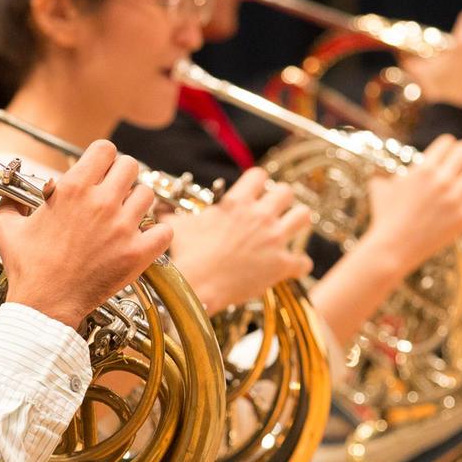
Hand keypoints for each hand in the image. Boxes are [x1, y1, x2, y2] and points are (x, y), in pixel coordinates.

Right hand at [0, 141, 172, 329]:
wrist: (45, 305)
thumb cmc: (28, 268)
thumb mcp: (6, 227)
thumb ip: (9, 203)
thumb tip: (10, 196)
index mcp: (73, 189)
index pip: (104, 149)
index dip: (103, 157)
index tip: (100, 169)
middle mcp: (101, 203)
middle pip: (130, 166)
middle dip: (122, 175)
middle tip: (115, 190)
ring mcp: (122, 228)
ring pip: (147, 194)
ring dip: (138, 202)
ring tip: (127, 215)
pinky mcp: (137, 253)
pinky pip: (164, 230)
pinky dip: (158, 233)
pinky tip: (145, 237)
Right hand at [165, 168, 313, 311]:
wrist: (197, 285)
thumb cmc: (188, 256)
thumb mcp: (178, 227)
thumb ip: (172, 214)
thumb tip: (157, 208)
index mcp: (237, 203)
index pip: (259, 175)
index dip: (259, 183)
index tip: (256, 192)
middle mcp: (260, 216)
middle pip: (286, 192)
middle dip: (282, 200)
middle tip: (274, 211)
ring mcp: (274, 239)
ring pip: (303, 216)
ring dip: (297, 223)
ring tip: (289, 231)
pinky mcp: (281, 264)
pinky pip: (303, 261)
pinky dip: (299, 264)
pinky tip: (291, 267)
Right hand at [359, 135, 461, 272]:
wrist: (391, 249)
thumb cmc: (384, 219)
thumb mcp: (379, 191)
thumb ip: (382, 177)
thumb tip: (377, 176)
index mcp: (423, 169)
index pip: (448, 141)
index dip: (447, 149)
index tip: (446, 159)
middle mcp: (441, 180)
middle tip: (460, 169)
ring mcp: (455, 199)